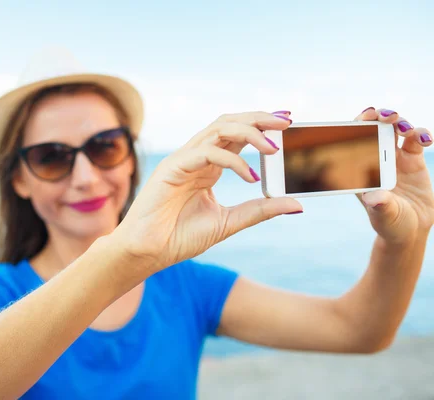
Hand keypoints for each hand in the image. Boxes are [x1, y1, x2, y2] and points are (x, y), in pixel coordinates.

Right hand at [116, 111, 302, 270]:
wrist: (148, 253)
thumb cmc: (180, 237)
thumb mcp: (230, 222)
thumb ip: (260, 210)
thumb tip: (297, 204)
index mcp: (209, 166)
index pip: (237, 135)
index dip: (261, 125)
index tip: (288, 122)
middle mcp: (197, 158)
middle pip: (229, 123)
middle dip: (259, 118)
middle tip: (286, 122)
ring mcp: (183, 160)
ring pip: (218, 130)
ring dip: (249, 132)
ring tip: (274, 147)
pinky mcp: (171, 167)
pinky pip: (205, 153)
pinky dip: (231, 161)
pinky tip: (249, 177)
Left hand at [355, 107, 433, 242]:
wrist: (411, 229)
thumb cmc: (391, 224)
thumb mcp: (385, 216)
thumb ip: (381, 205)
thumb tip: (374, 198)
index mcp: (359, 169)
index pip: (352, 142)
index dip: (356, 126)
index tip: (364, 119)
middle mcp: (373, 160)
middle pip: (372, 129)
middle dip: (377, 117)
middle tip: (387, 115)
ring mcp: (393, 158)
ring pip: (394, 130)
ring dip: (400, 122)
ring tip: (405, 128)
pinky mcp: (412, 159)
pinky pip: (415, 139)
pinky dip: (421, 134)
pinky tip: (426, 139)